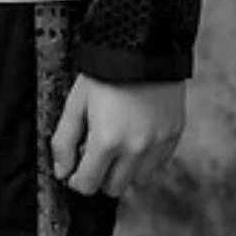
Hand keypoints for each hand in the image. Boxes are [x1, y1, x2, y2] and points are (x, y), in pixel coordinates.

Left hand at [51, 74, 185, 196]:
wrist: (145, 47)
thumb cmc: (106, 73)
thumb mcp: (76, 102)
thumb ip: (64, 141)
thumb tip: (61, 171)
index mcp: (107, 141)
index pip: (87, 185)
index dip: (75, 179)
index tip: (74, 167)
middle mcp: (136, 149)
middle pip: (113, 188)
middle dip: (100, 175)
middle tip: (95, 151)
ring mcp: (158, 144)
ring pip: (138, 179)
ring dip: (125, 169)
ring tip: (118, 142)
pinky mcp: (174, 136)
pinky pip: (158, 164)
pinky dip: (146, 158)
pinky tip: (136, 134)